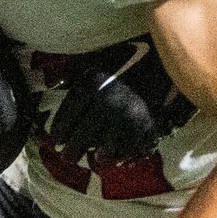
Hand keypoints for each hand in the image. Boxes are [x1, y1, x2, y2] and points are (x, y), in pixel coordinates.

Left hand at [51, 38, 193, 161]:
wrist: (166, 59)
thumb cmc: (127, 57)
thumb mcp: (98, 59)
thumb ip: (74, 70)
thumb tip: (50, 83)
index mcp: (93, 82)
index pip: (69, 114)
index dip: (59, 129)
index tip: (55, 139)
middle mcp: (108, 100)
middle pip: (83, 134)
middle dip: (72, 149)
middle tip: (66, 157)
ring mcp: (128, 116)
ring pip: (105, 146)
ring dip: (97, 156)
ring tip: (92, 160)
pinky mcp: (147, 125)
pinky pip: (129, 148)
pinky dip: (121, 156)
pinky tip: (114, 160)